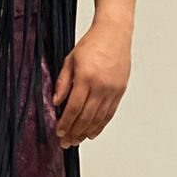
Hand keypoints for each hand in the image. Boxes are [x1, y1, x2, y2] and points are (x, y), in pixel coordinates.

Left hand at [52, 19, 131, 146]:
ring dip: (87, 132)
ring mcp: (112, 90)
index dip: (65, 123)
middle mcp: (101, 86)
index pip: (73, 108)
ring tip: (77, 141)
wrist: (114, 34)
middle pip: (86, 117)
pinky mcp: (120, 90)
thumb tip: (55, 102)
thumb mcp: (70, 60)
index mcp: (86, 77)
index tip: (59, 132)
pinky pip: (110, 113)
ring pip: (99, 118)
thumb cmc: (92, 44)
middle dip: (75, 132)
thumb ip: (62, 82)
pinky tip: (92, 132)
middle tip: (66, 143)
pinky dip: (101, 125)